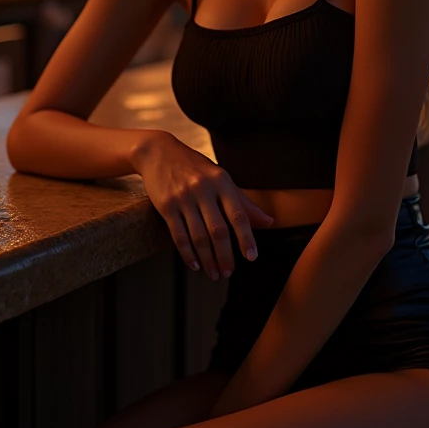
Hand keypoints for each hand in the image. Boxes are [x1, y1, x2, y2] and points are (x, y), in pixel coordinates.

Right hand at [133, 131, 273, 279]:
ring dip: (208, 259)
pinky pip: (178, 235)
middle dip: (225, 255)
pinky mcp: (166, 206)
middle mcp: (203, 189)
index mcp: (222, 181)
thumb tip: (269, 222)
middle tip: (229, 273)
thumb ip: (244, 202)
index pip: (238, 214)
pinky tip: (195, 265)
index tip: (252, 257)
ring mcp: (183, 197)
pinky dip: (187, 253)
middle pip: (218, 230)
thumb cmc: (196, 168)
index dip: (246, 237)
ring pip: (198, 236)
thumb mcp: (221, 179)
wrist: (159, 152)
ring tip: (214, 274)